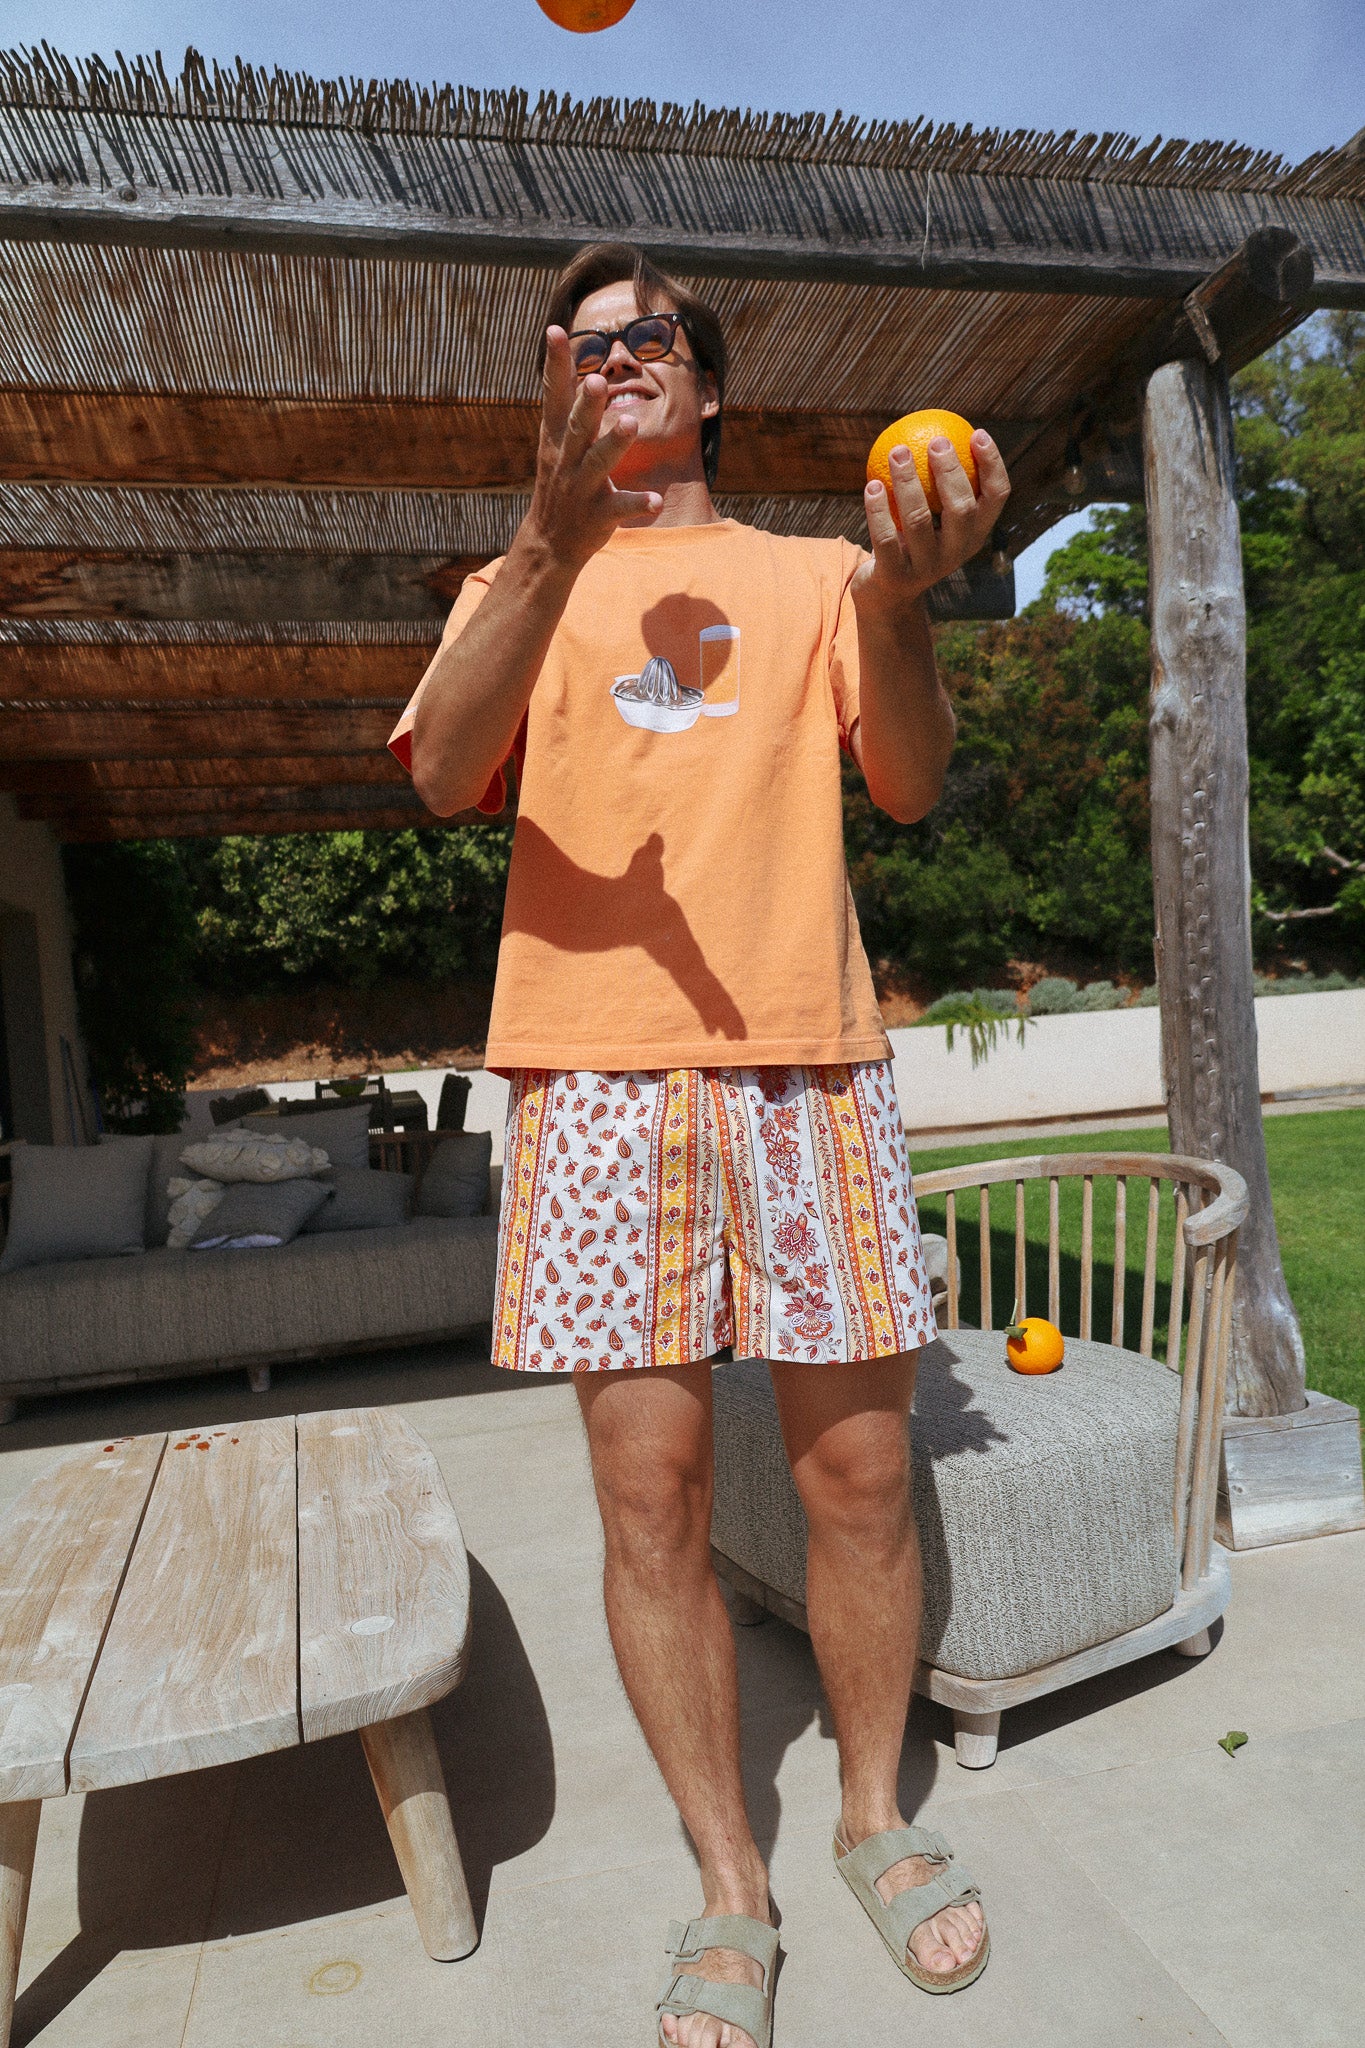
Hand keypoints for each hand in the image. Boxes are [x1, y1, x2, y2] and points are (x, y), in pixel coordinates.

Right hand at [522, 326, 662, 571]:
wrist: (549, 542)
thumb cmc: (560, 482)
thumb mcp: (556, 443)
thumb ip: (568, 406)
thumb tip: (576, 360)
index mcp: (557, 438)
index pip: (555, 396)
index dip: (556, 364)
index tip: (555, 330)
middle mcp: (567, 459)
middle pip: (577, 426)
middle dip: (586, 404)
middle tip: (597, 380)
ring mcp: (582, 487)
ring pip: (599, 462)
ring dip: (614, 443)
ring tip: (630, 423)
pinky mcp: (598, 515)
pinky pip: (620, 507)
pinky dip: (638, 504)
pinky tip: (656, 501)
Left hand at [853, 429, 1010, 622]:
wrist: (888, 596)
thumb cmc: (914, 541)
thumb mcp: (936, 517)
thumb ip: (942, 485)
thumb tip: (939, 427)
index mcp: (975, 534)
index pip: (996, 497)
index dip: (992, 464)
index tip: (977, 433)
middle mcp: (957, 553)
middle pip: (961, 509)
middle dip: (951, 472)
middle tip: (936, 441)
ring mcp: (926, 568)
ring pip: (919, 520)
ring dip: (907, 482)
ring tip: (897, 451)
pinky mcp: (895, 577)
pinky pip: (884, 537)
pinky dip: (877, 509)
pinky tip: (872, 484)